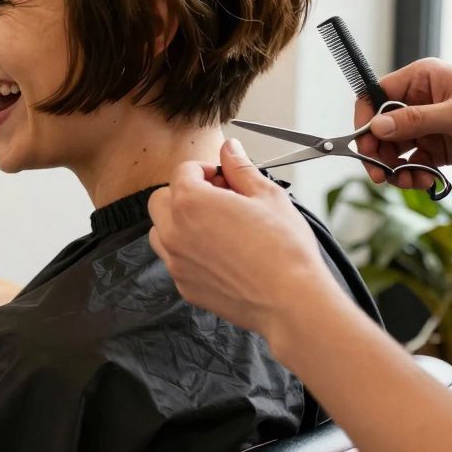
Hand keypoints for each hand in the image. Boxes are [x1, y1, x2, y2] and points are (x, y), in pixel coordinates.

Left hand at [147, 139, 344, 340]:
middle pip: (161, 199)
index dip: (205, 170)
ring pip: (160, 231)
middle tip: (218, 199)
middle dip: (185, 193)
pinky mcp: (184, 286)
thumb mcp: (267, 195)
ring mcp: (176, 263)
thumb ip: (240, 168)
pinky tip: (221, 254)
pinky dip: (188, 251)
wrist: (290, 302)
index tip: (224, 179)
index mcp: (190, 203)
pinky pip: (175, 260)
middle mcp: (174, 232)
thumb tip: (229, 148)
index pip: (182, 171)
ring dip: (179, 222)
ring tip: (216, 226)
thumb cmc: (284, 248)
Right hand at [353, 58, 451, 189]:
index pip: (376, 96)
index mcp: (422, 79)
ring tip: (407, 181)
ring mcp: (427, 126)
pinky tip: (423, 181)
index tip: (363, 145)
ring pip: (392, 149)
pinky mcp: (437, 148)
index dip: (365, 120)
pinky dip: (410, 175)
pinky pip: (410, 163)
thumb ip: (416, 121)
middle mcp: (420, 101)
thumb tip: (377, 127)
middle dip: (377, 152)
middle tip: (379, 173)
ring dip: (393, 168)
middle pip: (380, 127)